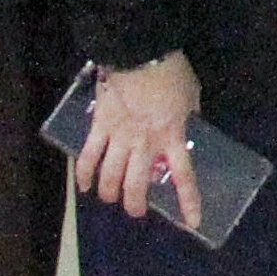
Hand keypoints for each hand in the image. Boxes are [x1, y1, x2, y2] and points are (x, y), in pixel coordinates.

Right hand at [74, 52, 204, 230]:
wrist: (141, 53)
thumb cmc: (171, 73)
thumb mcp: (191, 97)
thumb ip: (187, 117)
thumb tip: (187, 125)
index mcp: (172, 137)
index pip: (183, 176)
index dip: (188, 201)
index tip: (193, 222)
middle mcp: (145, 144)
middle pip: (136, 185)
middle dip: (134, 204)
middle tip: (136, 211)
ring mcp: (119, 137)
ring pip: (110, 177)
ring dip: (109, 192)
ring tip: (110, 198)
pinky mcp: (99, 127)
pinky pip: (88, 156)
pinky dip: (83, 174)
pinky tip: (83, 186)